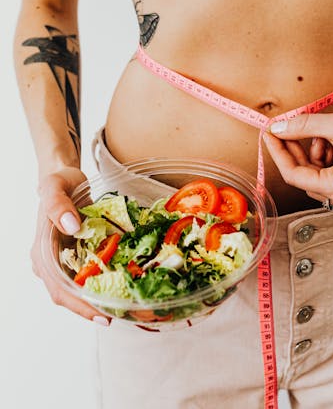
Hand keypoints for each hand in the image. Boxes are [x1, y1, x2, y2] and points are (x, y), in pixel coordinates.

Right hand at [32, 166, 110, 324]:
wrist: (64, 178)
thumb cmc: (59, 182)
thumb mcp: (55, 187)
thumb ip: (58, 205)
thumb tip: (70, 226)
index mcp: (42, 253)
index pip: (59, 289)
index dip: (80, 306)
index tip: (103, 315)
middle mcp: (51, 263)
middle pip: (70, 297)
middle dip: (94, 310)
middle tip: (123, 317)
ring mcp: (64, 261)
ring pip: (80, 290)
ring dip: (100, 301)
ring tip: (128, 310)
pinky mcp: (78, 256)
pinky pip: (90, 275)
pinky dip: (104, 285)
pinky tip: (124, 289)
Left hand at [262, 105, 332, 213]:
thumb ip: (303, 127)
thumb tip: (277, 127)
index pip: (296, 176)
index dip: (279, 152)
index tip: (269, 133)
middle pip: (308, 177)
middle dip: (299, 151)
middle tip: (291, 126)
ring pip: (322, 176)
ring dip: (317, 153)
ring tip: (326, 131)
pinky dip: (331, 158)